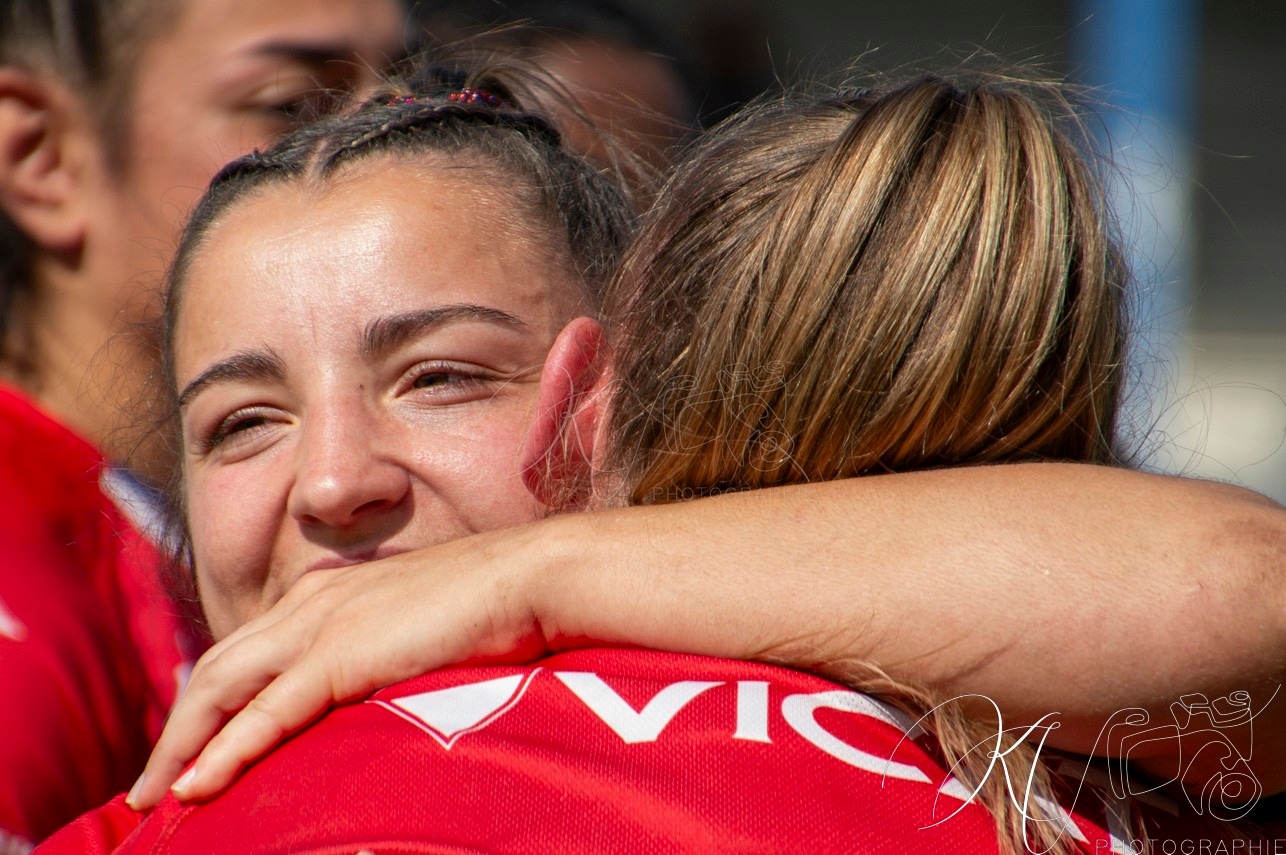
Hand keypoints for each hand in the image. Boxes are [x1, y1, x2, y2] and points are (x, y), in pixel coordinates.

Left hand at [127, 524, 553, 809]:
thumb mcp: (419, 627)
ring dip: (183, 745)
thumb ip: (384, 650)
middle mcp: (311, 600)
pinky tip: (196, 785)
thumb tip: (374, 692)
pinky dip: (225, 750)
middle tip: (151, 785)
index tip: (192, 747)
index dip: (210, 702)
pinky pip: (266, 712)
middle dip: (177, 729)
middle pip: (217, 669)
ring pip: (224, 688)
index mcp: (328, 590)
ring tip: (157, 795)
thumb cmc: (494, 607)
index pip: (248, 650)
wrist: (533, 577)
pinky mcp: (342, 654)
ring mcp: (323, 623)